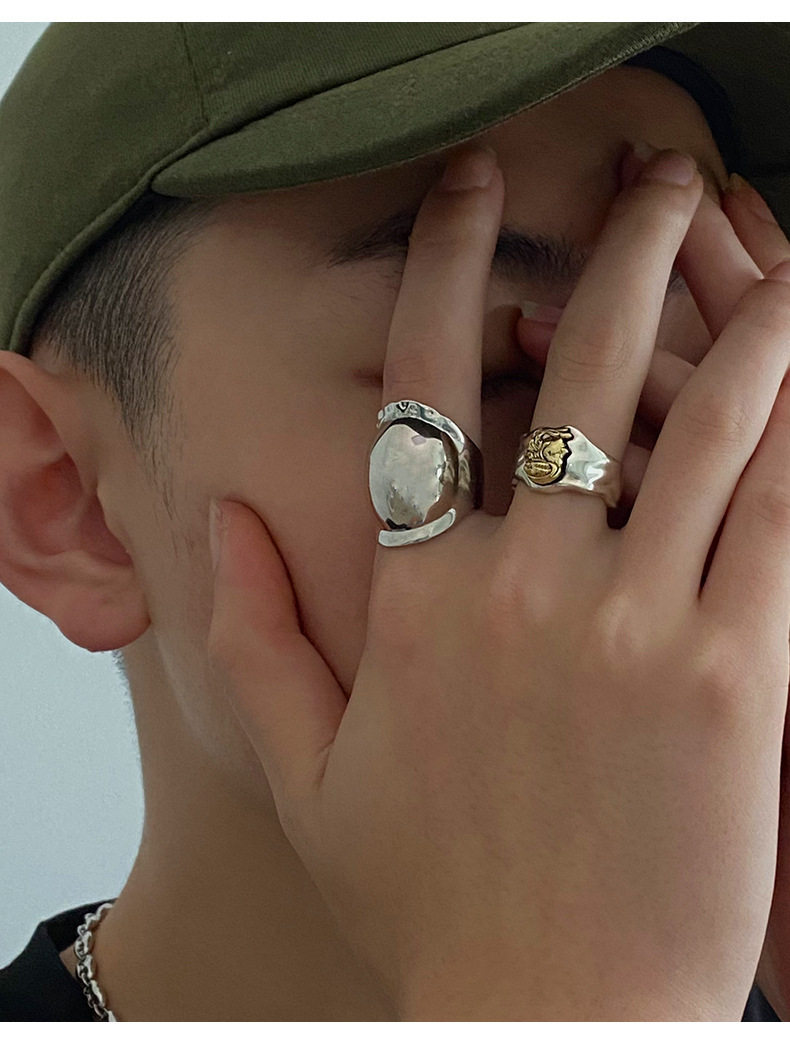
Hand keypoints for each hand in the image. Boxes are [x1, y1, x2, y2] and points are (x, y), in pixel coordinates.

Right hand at [207, 143, 789, 1019]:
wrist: (545, 1016)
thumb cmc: (426, 896)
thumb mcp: (300, 770)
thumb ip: (249, 631)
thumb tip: (222, 516)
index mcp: (416, 601)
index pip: (425, 387)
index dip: (448, 267)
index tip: (473, 184)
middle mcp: (522, 589)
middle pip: (578, 372)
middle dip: (620, 254)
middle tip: (656, 180)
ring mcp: (634, 627)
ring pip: (701, 427)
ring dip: (741, 323)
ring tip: (767, 251)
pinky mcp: (732, 679)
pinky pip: (779, 519)